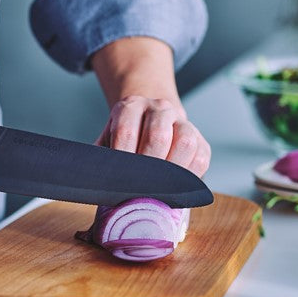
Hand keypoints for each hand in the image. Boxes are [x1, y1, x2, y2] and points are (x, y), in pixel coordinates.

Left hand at [91, 36, 210, 176]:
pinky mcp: (200, 139)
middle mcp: (159, 108)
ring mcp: (182, 121)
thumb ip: (102, 160)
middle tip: (139, 190)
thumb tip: (96, 187)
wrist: (150, 121)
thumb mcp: (108, 142)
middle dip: (148, 168)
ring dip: (172, 171)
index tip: (118, 181)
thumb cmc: (125, 141)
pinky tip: (176, 187)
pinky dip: (189, 176)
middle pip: (157, 136)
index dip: (122, 159)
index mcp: (131, 106)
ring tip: (159, 190)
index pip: (126, 131)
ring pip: (184, 143)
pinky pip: (200, 157)